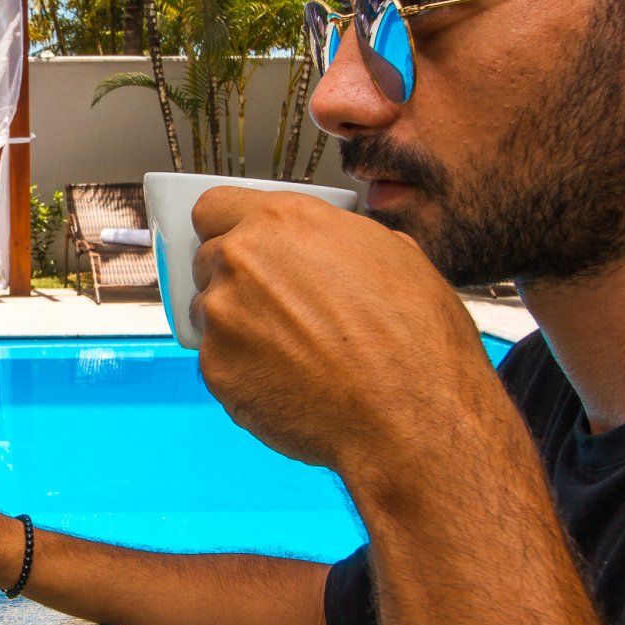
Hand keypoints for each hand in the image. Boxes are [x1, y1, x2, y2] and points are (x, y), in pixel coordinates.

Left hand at [188, 188, 497, 477]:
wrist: (411, 416)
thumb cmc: (415, 339)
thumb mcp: (395, 256)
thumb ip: (340, 240)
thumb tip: (333, 245)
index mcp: (284, 221)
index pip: (215, 207)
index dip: (229, 229)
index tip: (241, 246)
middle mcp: (242, 260)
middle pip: (209, 259)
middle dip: (235, 279)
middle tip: (279, 309)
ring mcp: (222, 315)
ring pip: (208, 312)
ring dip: (236, 326)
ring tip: (292, 352)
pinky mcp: (215, 369)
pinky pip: (217, 362)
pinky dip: (243, 372)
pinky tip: (290, 383)